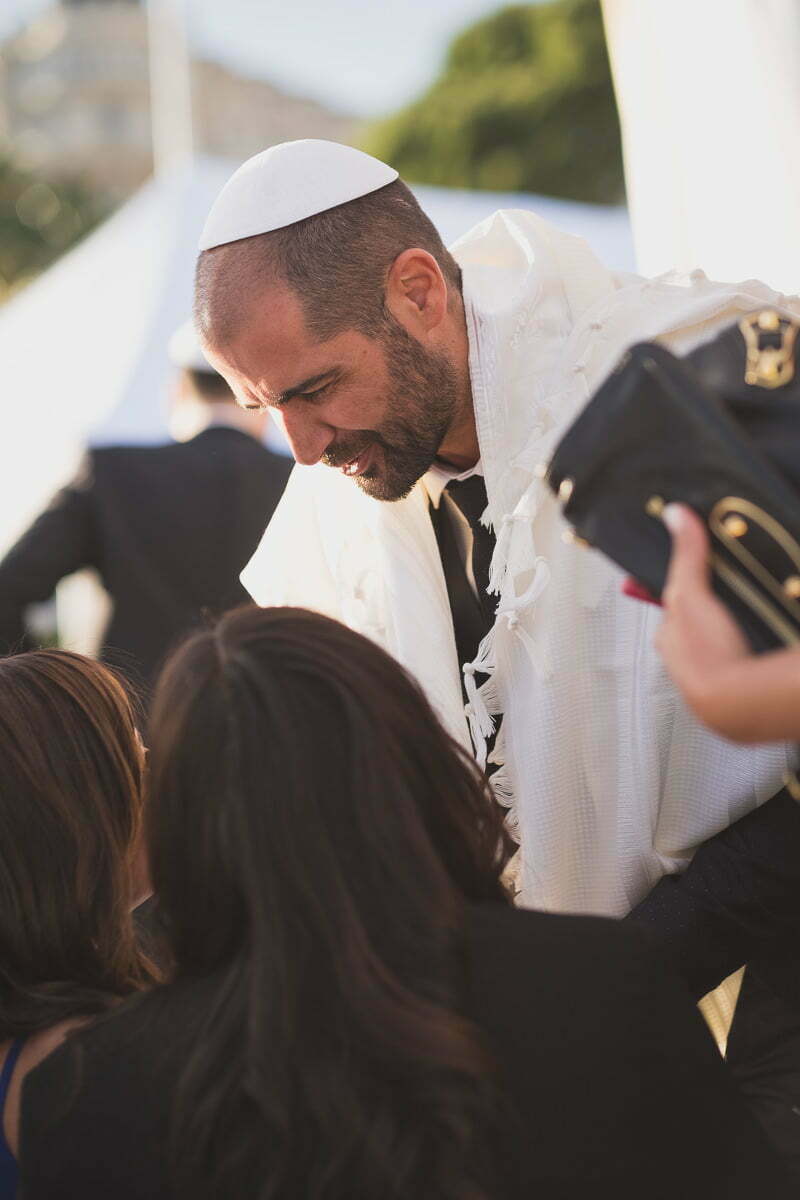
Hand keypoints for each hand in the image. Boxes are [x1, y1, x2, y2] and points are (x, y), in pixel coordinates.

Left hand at [655, 505, 748, 734]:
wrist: (736, 705)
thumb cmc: (706, 653)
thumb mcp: (691, 593)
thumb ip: (686, 555)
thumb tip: (675, 514)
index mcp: (670, 639)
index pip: (677, 608)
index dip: (693, 591)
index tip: (713, 581)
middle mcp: (685, 662)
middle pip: (702, 628)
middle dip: (720, 615)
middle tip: (743, 599)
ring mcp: (712, 679)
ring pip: (725, 647)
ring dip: (740, 634)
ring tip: (761, 618)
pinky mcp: (739, 691)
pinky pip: (746, 663)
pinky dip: (756, 652)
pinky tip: (769, 643)